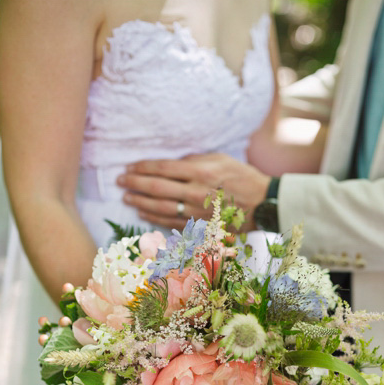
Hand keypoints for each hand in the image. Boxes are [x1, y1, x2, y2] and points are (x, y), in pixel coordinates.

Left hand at [117, 153, 269, 229]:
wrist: (263, 203)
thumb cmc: (243, 177)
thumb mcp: (220, 159)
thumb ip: (195, 160)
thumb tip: (172, 164)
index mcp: (201, 172)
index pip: (163, 168)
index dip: (143, 167)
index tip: (130, 166)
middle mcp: (196, 192)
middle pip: (157, 188)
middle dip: (135, 183)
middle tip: (121, 180)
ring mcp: (197, 211)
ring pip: (160, 207)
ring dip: (140, 201)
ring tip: (126, 196)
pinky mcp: (200, 225)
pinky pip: (171, 221)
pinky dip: (153, 216)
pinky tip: (142, 211)